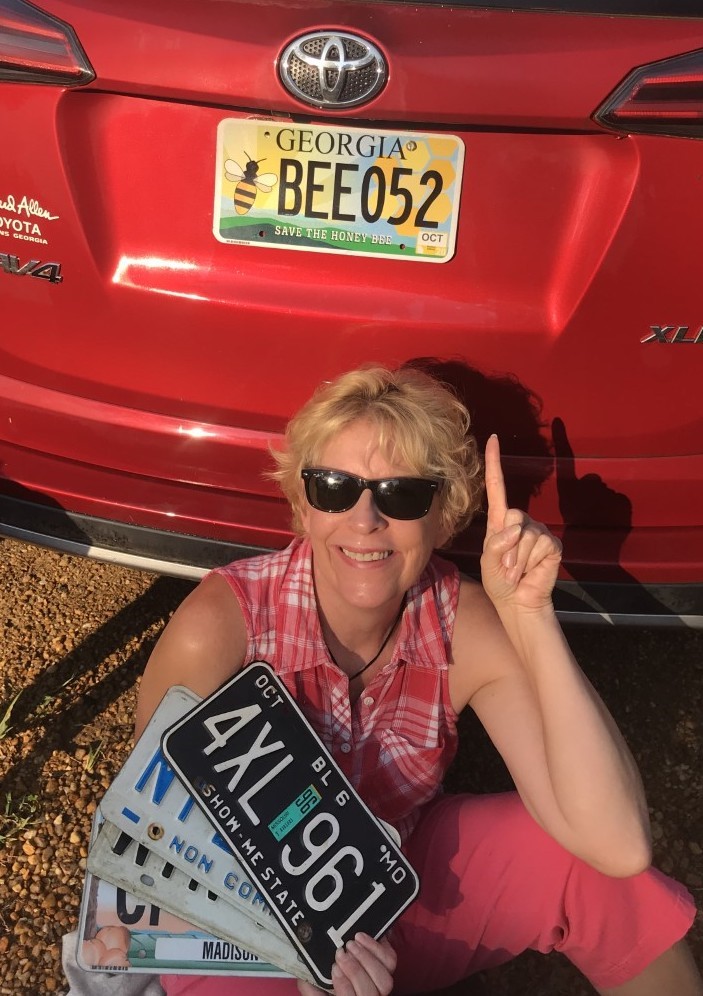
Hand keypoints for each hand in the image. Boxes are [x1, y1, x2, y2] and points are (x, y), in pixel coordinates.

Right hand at [297, 934, 395, 995]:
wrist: (349, 954)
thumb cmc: (330, 973)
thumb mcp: (316, 984)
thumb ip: (312, 988)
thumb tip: (306, 984)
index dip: (344, 987)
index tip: (334, 969)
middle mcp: (369, 995)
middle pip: (370, 993)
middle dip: (355, 972)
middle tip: (340, 953)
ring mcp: (382, 983)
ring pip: (384, 981)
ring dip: (366, 959)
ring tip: (351, 944)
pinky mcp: (389, 965)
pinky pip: (390, 960)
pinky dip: (376, 948)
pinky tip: (361, 937)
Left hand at [481, 434, 561, 611]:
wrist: (518, 602)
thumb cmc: (500, 581)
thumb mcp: (488, 562)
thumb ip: (496, 545)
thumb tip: (516, 529)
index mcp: (499, 521)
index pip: (496, 487)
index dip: (495, 462)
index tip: (492, 438)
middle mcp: (520, 521)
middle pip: (511, 515)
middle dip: (507, 547)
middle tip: (508, 566)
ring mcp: (538, 530)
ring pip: (526, 535)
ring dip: (518, 559)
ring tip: (518, 571)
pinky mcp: (552, 543)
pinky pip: (540, 545)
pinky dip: (531, 562)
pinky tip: (532, 571)